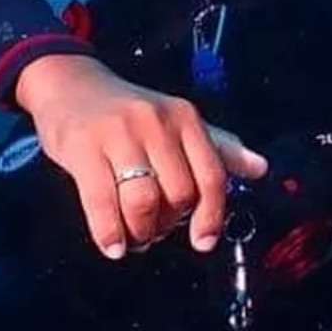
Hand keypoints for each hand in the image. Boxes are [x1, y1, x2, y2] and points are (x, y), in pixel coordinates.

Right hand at [13, 55, 267, 258]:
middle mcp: (156, 123)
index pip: (211, 176)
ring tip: (133, 237)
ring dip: (140, 231)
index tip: (203, 242)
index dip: (211, 215)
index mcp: (185, 119)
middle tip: (154, 231)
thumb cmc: (128, 112)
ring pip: (143, 201)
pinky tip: (113, 247)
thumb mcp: (177, 122)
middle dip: (167, 225)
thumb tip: (261, 168)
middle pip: (178, 194)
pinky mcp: (83, 148)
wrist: (70, 83)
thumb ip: (218, 148)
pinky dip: (109, 232)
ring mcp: (119, 134)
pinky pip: (101, 201)